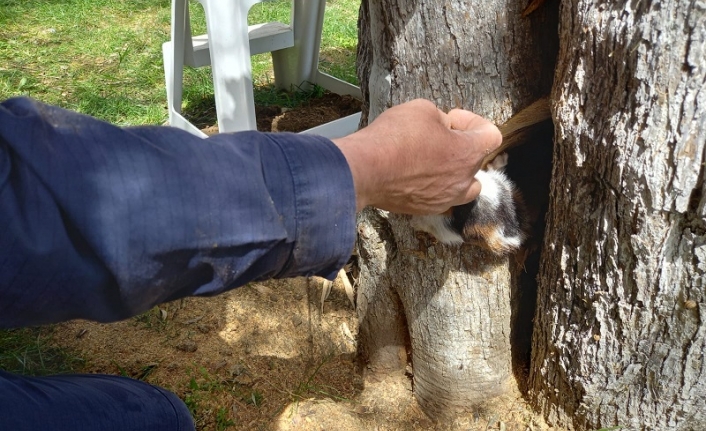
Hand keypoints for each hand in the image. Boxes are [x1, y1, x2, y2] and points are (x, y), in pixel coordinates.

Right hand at [333, 99, 501, 213]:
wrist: (365, 170)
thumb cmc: (395, 138)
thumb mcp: (422, 109)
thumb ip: (440, 118)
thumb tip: (441, 128)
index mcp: (469, 153)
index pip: (492, 135)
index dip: (473, 122)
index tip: (452, 119)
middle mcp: (463, 181)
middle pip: (476, 161)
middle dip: (459, 146)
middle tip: (436, 136)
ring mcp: (445, 199)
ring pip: (463, 187)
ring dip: (454, 172)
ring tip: (432, 161)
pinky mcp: (425, 210)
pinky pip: (439, 197)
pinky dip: (433, 186)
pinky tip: (413, 175)